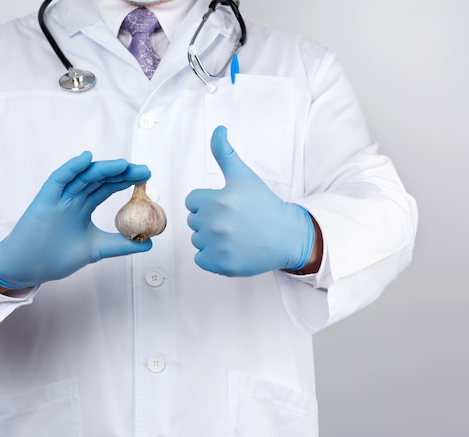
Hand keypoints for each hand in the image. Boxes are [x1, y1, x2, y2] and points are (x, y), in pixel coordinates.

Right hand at [0, 151, 151, 288]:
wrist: (28, 268)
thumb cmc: (55, 257)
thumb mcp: (97, 249)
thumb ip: (120, 245)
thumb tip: (148, 243)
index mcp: (83, 207)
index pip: (107, 187)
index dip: (126, 180)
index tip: (145, 177)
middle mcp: (72, 198)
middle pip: (99, 179)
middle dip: (122, 173)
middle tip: (143, 170)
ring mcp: (59, 197)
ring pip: (83, 177)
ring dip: (103, 168)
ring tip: (124, 164)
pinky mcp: (44, 200)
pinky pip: (58, 179)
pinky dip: (72, 168)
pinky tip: (86, 159)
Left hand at [185, 126, 314, 275]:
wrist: (287, 235)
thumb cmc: (264, 205)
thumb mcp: (244, 175)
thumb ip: (225, 153)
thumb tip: (218, 130)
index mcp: (217, 200)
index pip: (192, 201)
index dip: (207, 202)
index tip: (225, 205)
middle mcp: (215, 223)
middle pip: (193, 221)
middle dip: (208, 219)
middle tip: (232, 220)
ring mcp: (217, 246)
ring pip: (197, 240)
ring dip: (209, 238)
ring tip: (233, 234)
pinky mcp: (221, 265)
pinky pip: (200, 259)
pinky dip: (211, 257)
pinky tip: (229, 249)